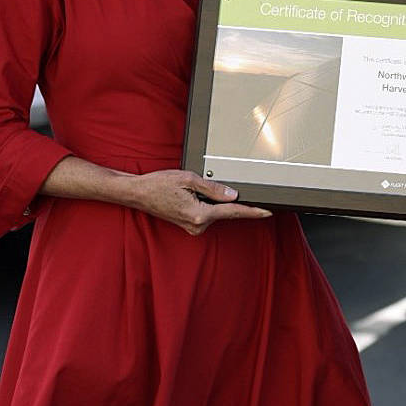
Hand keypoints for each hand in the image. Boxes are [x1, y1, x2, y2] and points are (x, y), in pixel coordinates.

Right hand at [127, 170, 270, 235]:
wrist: (138, 194)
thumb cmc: (158, 184)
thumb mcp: (188, 179)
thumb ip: (213, 188)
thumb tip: (233, 195)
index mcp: (199, 214)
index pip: (232, 212)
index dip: (252, 211)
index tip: (267, 211)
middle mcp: (197, 225)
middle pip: (225, 211)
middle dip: (228, 200)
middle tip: (214, 186)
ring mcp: (193, 227)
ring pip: (215, 212)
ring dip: (212, 200)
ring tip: (190, 188)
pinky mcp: (189, 225)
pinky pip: (206, 213)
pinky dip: (206, 204)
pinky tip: (191, 194)